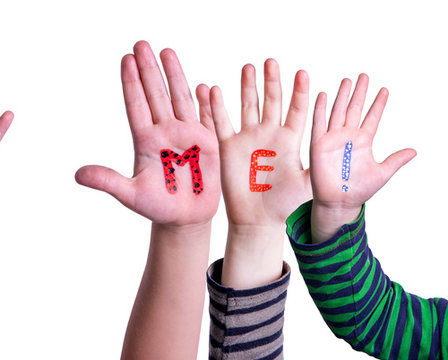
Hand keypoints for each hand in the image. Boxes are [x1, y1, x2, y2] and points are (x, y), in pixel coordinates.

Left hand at [75, 41, 220, 225]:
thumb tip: (78, 175)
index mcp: (145, 141)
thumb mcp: (129, 195)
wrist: (183, 220)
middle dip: (149, 69)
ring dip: (174, 75)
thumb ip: (107, 181)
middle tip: (141, 44)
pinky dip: (206, 103)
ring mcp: (187, 136)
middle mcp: (165, 132)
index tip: (125, 59)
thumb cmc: (156, 207)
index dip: (131, 83)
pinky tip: (204, 86)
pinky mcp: (208, 145)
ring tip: (166, 51)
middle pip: (156, 94)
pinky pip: (207, 118)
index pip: (136, 105)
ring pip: (179, 99)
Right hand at [201, 59, 310, 225]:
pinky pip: (222, 123)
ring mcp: (248, 139)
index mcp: (290, 140)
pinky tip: (216, 91)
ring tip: (249, 67)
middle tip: (272, 61)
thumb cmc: (284, 205)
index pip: (297, 110)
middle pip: (271, 101)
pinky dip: (218, 108)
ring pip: (247, 106)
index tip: (302, 73)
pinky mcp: (228, 148)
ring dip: (248, 87)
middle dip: (272, 81)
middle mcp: (269, 135)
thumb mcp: (307, 184)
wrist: (257, 219)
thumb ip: (320, 166)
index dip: (300, 92)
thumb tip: (344, 157)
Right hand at [308, 74, 414, 240]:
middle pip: (355, 109)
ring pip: (338, 111)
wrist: (339, 202)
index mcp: (364, 141)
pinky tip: (322, 95)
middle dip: (360, 92)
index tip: (385, 90)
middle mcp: (348, 136)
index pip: (373, 117)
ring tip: (347, 80)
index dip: (379, 104)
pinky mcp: (318, 144)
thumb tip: (414, 151)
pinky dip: (319, 110)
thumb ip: (396, 160)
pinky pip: (319, 124)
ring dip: (342, 96)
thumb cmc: (359, 190)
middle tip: (365, 76)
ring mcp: (333, 139)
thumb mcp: (382, 173)